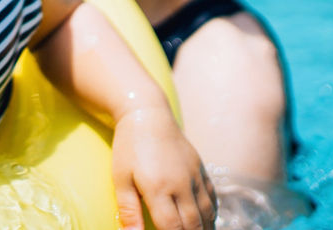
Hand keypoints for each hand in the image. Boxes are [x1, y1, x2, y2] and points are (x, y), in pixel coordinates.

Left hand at [112, 107, 216, 229]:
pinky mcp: (201, 168)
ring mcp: (194, 176)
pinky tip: (206, 223)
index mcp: (158, 188)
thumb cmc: (129, 146)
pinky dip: (211, 215)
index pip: (172, 228)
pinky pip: (212, 198)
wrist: (148, 114)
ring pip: (207, 214)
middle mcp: (181, 184)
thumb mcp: (120, 177)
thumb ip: (128, 210)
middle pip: (193, 226)